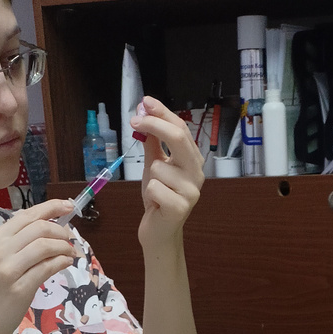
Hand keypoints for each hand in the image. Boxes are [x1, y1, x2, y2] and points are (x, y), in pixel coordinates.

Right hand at [0, 199, 76, 333]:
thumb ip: (19, 244)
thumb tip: (50, 230)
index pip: (28, 214)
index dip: (51, 208)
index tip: (68, 206)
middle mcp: (1, 249)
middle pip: (40, 228)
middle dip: (61, 231)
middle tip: (70, 240)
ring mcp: (9, 269)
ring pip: (45, 246)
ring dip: (64, 247)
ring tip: (70, 253)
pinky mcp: (20, 288)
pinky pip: (47, 268)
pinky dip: (61, 262)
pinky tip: (66, 263)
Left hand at [131, 97, 204, 254]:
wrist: (159, 230)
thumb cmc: (158, 197)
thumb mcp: (154, 164)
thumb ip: (152, 141)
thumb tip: (145, 115)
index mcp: (192, 160)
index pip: (180, 128)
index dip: (162, 113)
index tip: (145, 103)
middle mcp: (196, 173)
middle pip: (179, 138)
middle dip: (155, 125)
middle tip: (135, 121)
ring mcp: (191, 191)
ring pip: (159, 166)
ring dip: (150, 177)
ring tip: (155, 191)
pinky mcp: (180, 207)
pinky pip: (154, 187)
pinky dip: (149, 194)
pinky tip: (156, 204)